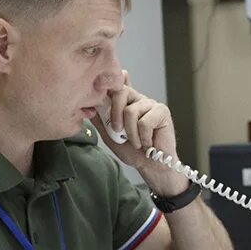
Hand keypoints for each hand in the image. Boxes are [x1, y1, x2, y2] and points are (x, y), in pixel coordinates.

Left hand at [94, 70, 187, 195]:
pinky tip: (148, 143)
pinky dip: (143, 137)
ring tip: (137, 142)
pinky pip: (145, 122)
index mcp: (125, 102)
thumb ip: (100, 120)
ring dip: (131, 133)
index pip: (116, 84)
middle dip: (115, 113)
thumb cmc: (133, 151)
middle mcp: (138, 99)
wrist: (151, 165)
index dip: (109, 84)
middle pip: (121, 92)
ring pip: (131, 111)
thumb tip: (89, 106)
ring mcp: (150, 104)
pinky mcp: (162, 111)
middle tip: (117, 131)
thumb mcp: (109, 135)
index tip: (100, 94)